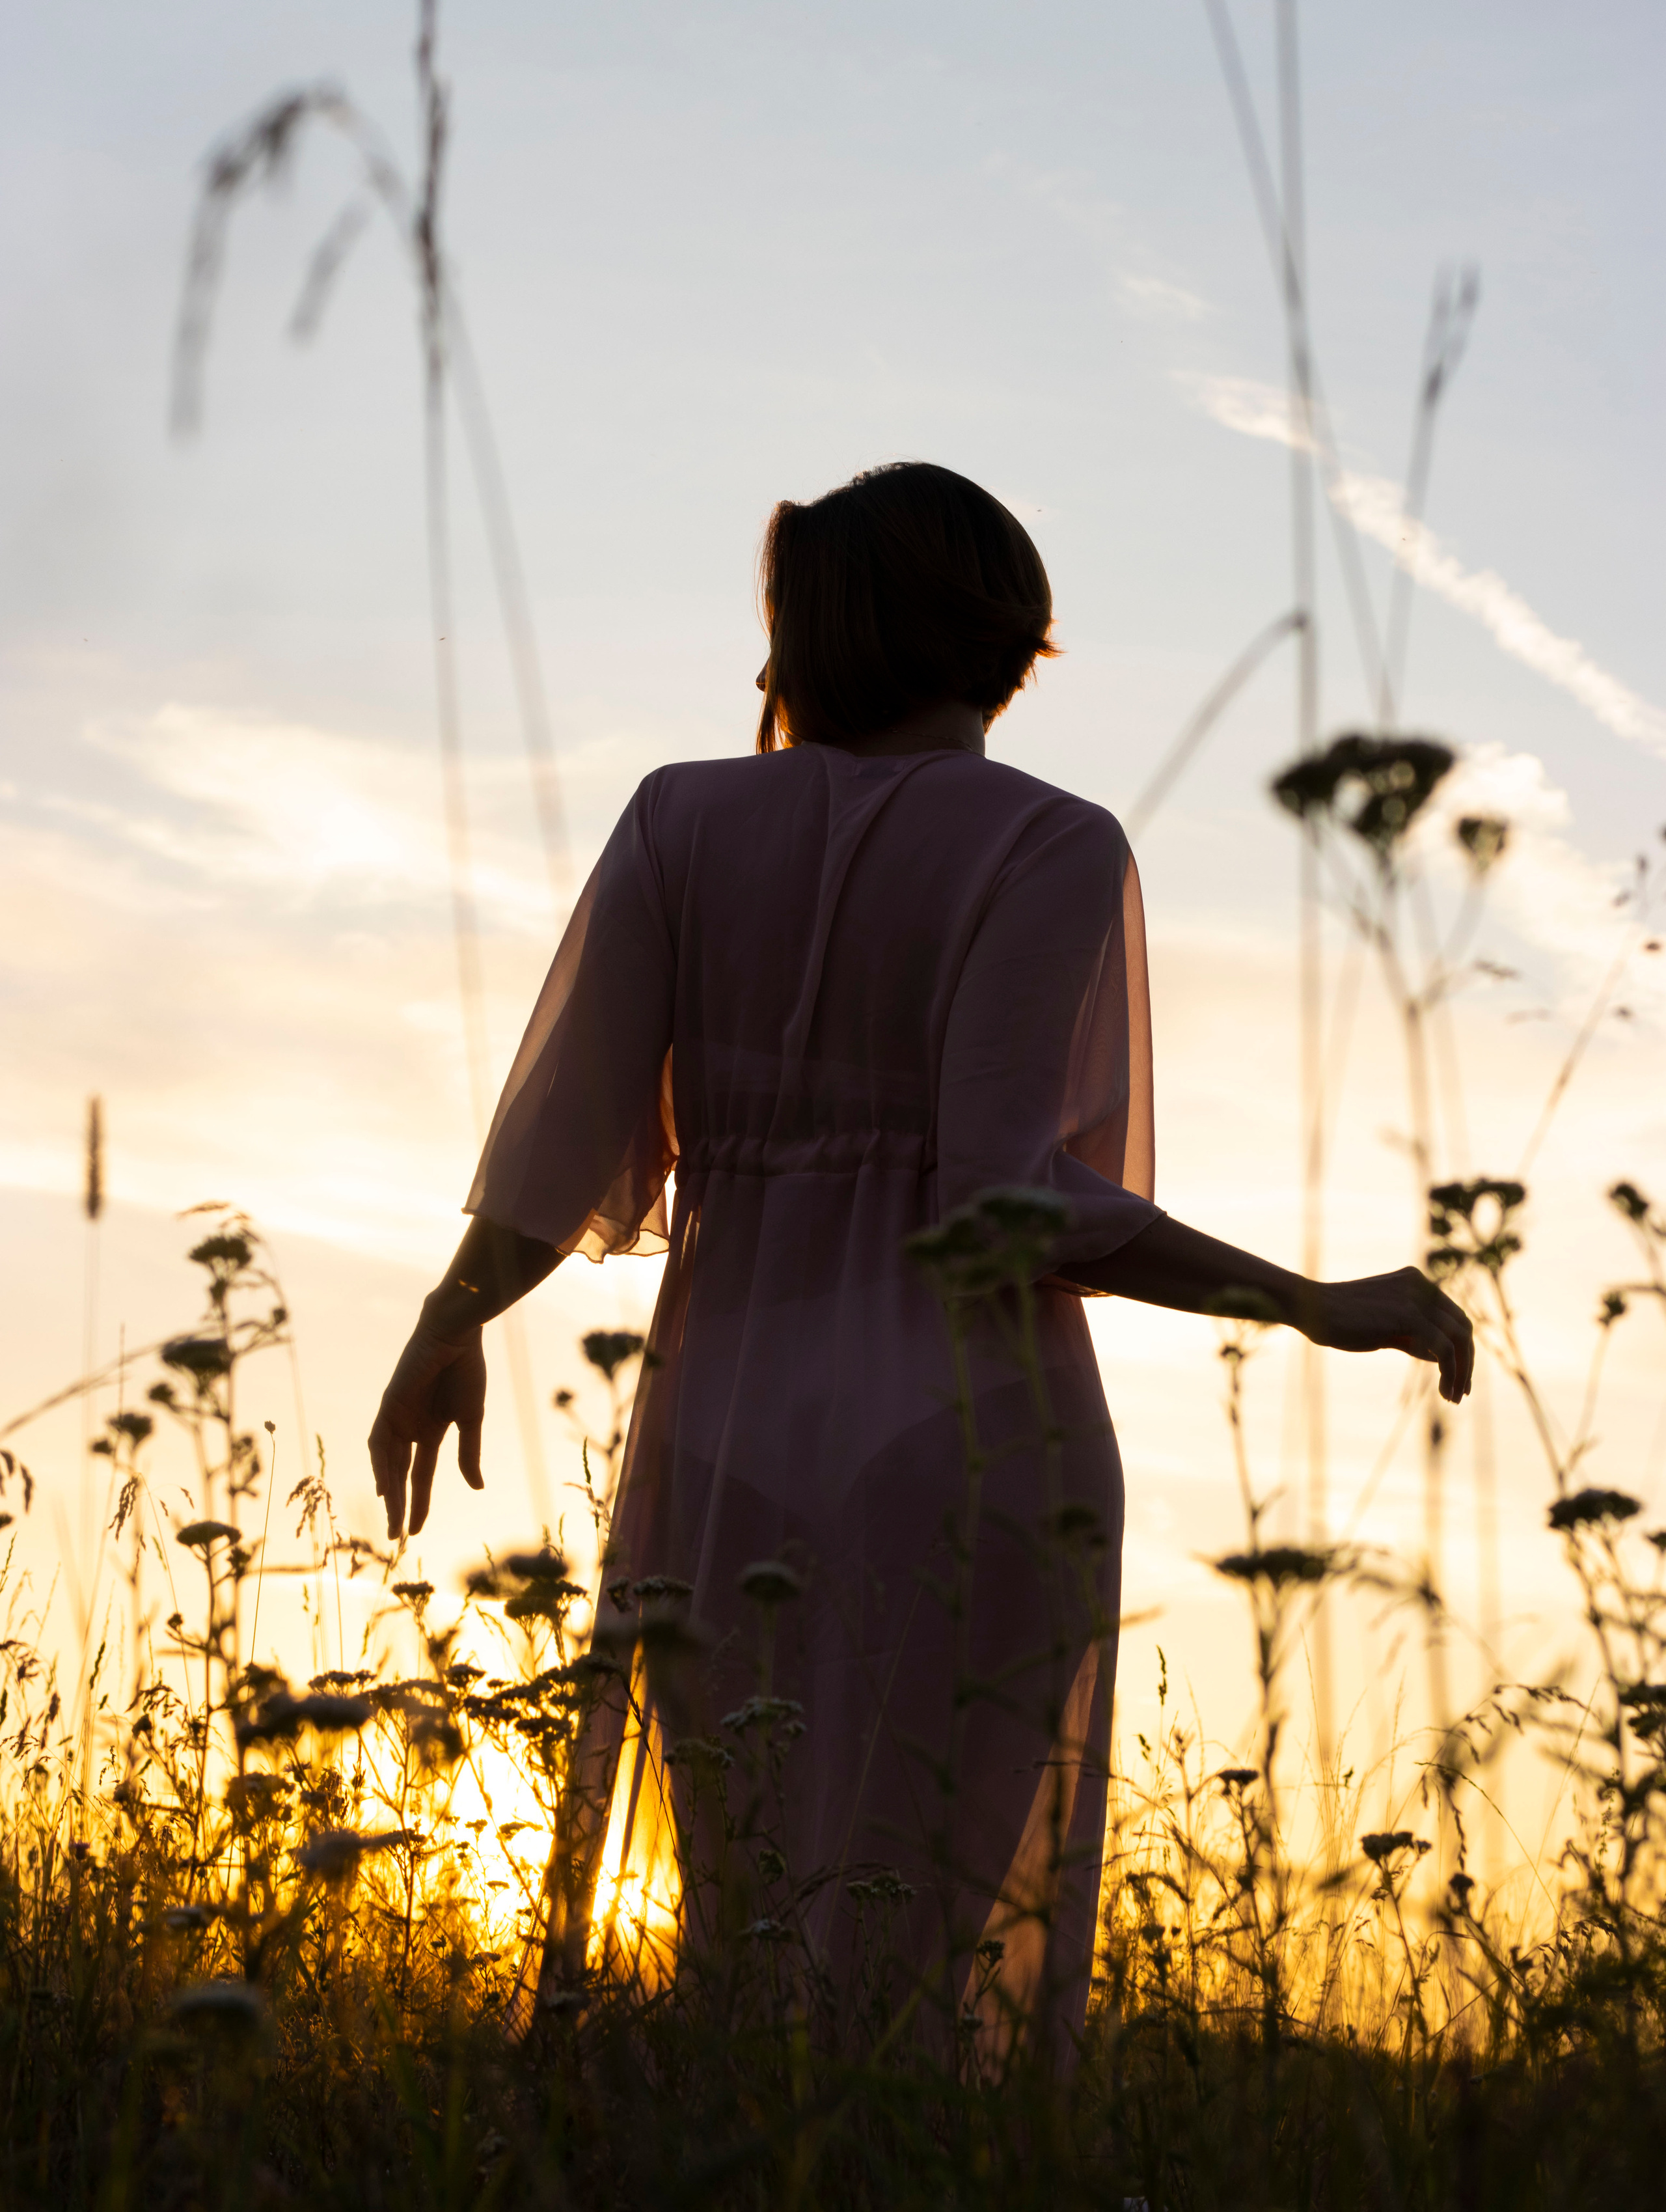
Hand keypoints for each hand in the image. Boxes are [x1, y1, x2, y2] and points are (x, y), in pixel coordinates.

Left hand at [368, 1319, 486, 1538]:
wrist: (457, 1335)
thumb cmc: (466, 1370)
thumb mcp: (470, 1419)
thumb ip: (468, 1453)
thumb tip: (476, 1488)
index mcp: (430, 1430)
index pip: (420, 1475)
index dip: (418, 1502)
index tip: (417, 1530)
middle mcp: (409, 1428)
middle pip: (400, 1475)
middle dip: (400, 1505)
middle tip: (398, 1537)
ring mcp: (397, 1417)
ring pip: (389, 1463)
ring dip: (390, 1492)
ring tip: (393, 1520)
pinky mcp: (389, 1405)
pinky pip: (380, 1441)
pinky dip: (381, 1465)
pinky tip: (384, 1487)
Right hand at [1309, 1267, 1474, 1403]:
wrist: (1311, 1309)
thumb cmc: (1340, 1321)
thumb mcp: (1384, 1328)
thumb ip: (1412, 1336)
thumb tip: (1440, 1356)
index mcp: (1416, 1283)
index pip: (1453, 1317)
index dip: (1461, 1349)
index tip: (1457, 1379)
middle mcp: (1422, 1286)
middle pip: (1463, 1326)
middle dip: (1466, 1362)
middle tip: (1460, 1393)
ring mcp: (1417, 1298)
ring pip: (1458, 1338)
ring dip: (1461, 1371)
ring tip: (1452, 1398)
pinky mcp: (1409, 1315)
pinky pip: (1443, 1348)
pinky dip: (1449, 1372)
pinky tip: (1442, 1390)